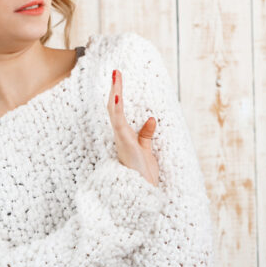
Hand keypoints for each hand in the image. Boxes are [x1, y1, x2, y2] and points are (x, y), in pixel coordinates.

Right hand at [107, 69, 159, 185]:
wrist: (141, 195)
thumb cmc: (142, 175)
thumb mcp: (147, 151)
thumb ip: (147, 135)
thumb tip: (151, 119)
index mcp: (125, 136)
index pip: (119, 111)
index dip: (118, 95)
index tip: (118, 78)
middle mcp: (120, 136)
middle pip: (114, 108)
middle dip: (115, 90)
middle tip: (116, 71)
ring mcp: (121, 140)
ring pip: (115, 113)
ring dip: (115, 94)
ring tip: (116, 78)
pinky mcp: (125, 145)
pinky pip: (119, 125)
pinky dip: (117, 111)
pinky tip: (117, 98)